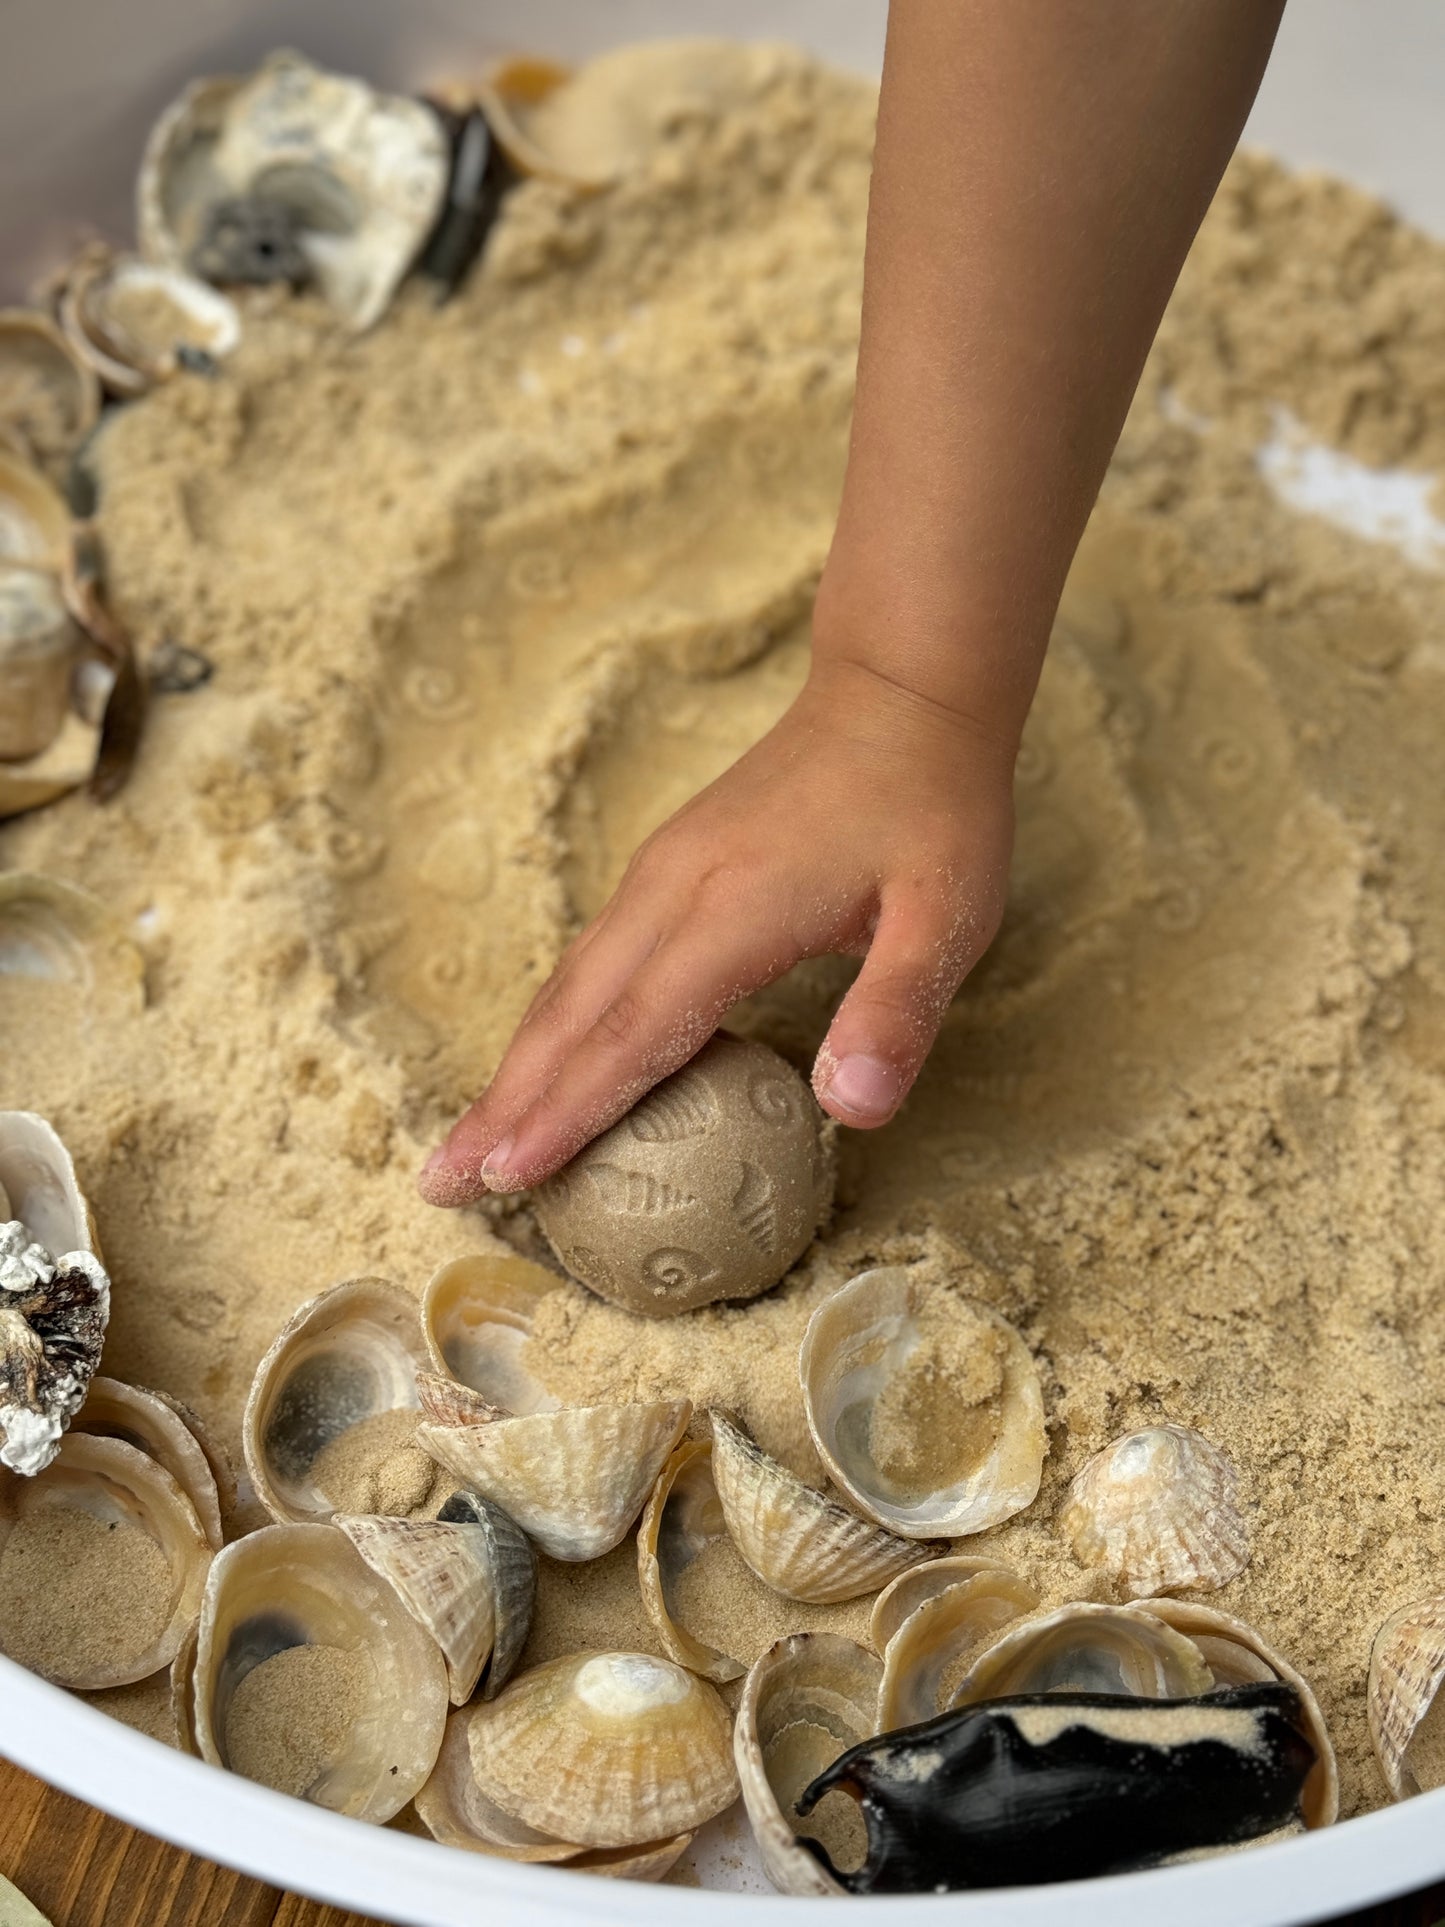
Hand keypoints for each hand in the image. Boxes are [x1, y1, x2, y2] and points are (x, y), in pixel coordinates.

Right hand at [417, 656, 1014, 1204]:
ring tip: (467, 1143)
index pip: (633, 1032)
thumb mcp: (947, 913)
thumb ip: (897, 1011)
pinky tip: (542, 1063)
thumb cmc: (932, 806)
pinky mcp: (665, 867)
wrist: (900, 690)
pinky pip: (589, 960)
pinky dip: (551, 1026)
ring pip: (567, 986)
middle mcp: (673, 891)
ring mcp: (661, 874)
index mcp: (734, 911)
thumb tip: (850, 1111)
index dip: (570, 1111)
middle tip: (441, 1183)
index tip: (508, 1177)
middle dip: (504, 1105)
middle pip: (570, 1016)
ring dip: (513, 1069)